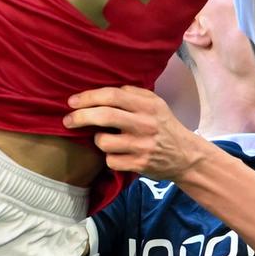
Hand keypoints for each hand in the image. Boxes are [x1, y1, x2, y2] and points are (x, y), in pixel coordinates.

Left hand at [64, 86, 208, 178]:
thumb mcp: (156, 104)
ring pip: (103, 141)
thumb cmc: (165, 126)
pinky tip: (119, 154)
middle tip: (67, 120)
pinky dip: (109, 158)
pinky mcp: (140, 165)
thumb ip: (134, 93)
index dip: (88, 97)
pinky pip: (110, 161)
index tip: (72, 101)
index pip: (113, 96)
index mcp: (148, 105)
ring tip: (106, 140)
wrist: (186, 156)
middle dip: (80, 117)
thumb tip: (104, 91)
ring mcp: (142, 146)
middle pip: (104, 116)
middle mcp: (146, 124)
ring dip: (98, 140)